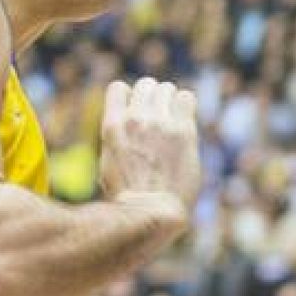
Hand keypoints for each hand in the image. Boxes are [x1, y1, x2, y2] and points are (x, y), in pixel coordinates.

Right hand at [99, 77, 201, 211]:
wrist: (151, 211)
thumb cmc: (128, 195)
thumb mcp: (108, 161)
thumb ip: (117, 137)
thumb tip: (124, 127)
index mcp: (112, 125)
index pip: (118, 87)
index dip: (128, 98)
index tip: (135, 114)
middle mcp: (135, 118)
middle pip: (146, 84)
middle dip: (151, 98)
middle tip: (157, 120)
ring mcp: (160, 123)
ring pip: (167, 88)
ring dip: (169, 101)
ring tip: (172, 123)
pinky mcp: (184, 131)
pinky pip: (186, 98)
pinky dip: (185, 105)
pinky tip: (184, 122)